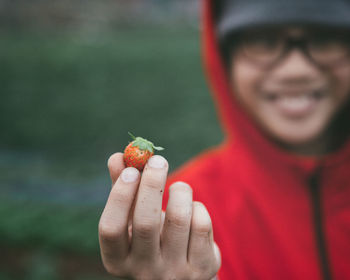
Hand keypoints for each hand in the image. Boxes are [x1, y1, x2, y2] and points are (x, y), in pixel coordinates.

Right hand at [98, 153, 220, 279]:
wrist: (181, 271)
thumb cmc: (151, 238)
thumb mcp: (133, 219)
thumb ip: (123, 189)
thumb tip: (117, 157)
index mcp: (118, 260)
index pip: (111, 229)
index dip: (120, 196)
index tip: (131, 170)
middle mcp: (144, 270)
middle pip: (145, 223)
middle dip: (152, 185)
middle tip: (158, 160)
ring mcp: (175, 272)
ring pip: (178, 219)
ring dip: (179, 191)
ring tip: (178, 187)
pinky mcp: (202, 267)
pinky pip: (200, 224)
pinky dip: (196, 207)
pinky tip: (191, 210)